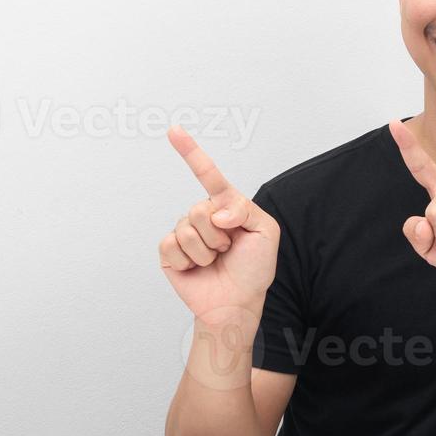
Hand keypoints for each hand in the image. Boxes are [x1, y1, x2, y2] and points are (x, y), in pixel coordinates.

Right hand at [159, 126, 279, 326]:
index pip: (208, 175)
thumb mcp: (265, 232)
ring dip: (206, 250)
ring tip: (215, 260)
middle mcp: (203, 215)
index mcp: (225, 206)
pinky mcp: (170, 252)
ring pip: (187, 228)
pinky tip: (197, 268)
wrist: (236, 304)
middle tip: (228, 249)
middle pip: (200, 208)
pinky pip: (171, 244)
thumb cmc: (254, 269)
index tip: (173, 131)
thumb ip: (244, 209)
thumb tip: (215, 211)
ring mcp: (185, 233)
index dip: (190, 152)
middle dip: (218, 233)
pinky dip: (188, 260)